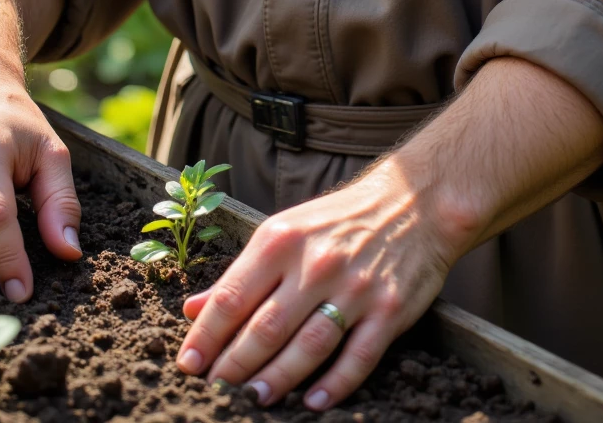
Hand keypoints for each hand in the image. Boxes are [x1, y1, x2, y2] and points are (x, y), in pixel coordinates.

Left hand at [175, 159, 455, 410]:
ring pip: (308, 346)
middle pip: (265, 328)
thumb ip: (241, 274)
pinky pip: (358, 357)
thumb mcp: (285, 232)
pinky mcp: (390, 308)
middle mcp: (316, 263)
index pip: (232, 297)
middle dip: (234, 367)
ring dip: (277, 379)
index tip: (187, 367)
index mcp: (282, 239)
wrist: (415, 200)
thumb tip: (193, 310)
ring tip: (254, 400)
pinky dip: (334, 384)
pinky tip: (312, 402)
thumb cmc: (339, 220)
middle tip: (215, 394)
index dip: (205, 337)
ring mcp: (355, 287)